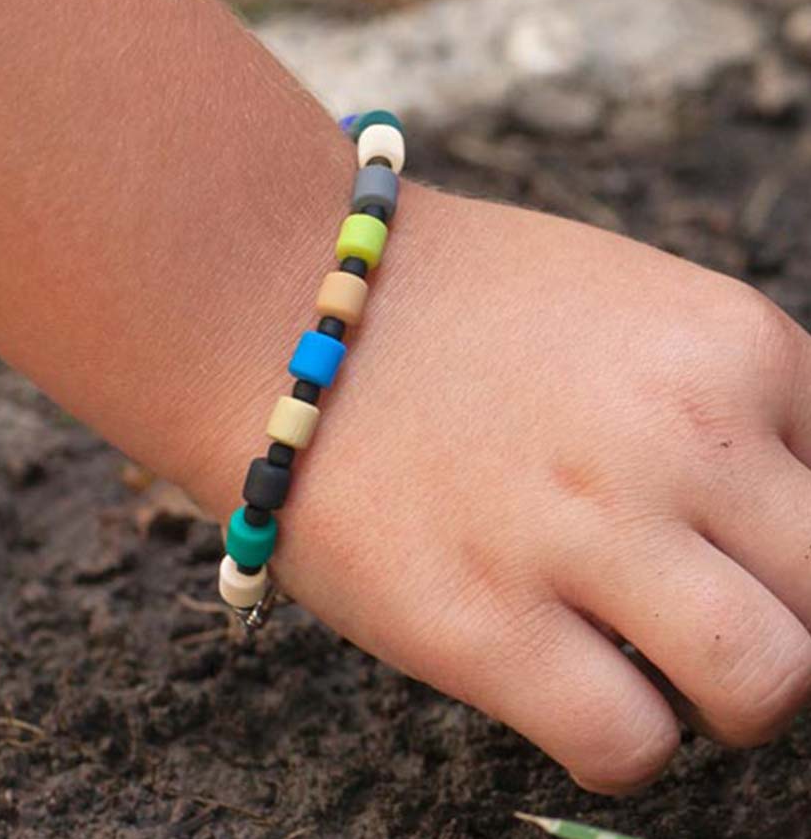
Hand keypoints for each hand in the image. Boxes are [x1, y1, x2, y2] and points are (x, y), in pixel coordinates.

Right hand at [212, 184, 810, 794]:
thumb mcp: (623, 309)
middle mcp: (678, 437)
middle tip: (704, 612)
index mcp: (728, 345)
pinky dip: (618, 737)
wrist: (288, 303)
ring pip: (766, 689)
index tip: (742, 553)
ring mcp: (581, 530)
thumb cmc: (454, 304)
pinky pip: (628, 745)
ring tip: (646, 660)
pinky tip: (564, 682)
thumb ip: (718, 401)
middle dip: (781, 620)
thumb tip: (774, 510)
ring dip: (723, 696)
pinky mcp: (481, 621)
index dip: (795, 537)